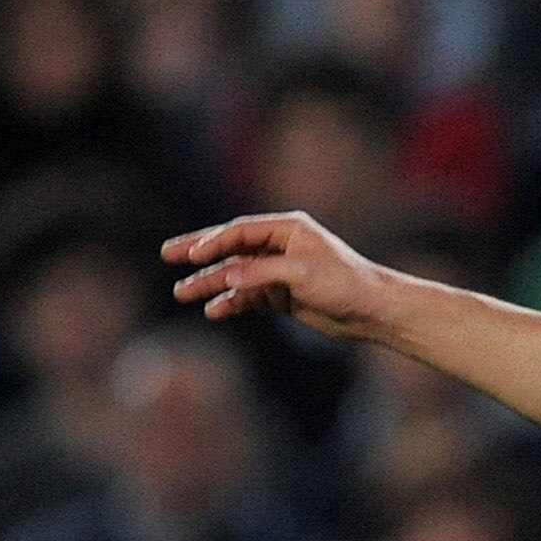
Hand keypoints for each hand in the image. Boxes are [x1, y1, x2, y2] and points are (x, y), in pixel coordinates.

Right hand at [163, 213, 391, 339]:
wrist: (372, 311)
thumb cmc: (344, 283)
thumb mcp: (301, 274)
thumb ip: (262, 273)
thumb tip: (226, 276)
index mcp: (287, 229)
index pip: (240, 232)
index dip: (213, 241)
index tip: (191, 254)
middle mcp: (280, 246)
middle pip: (231, 247)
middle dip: (199, 253)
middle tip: (167, 254)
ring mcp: (279, 271)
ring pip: (236, 275)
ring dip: (210, 284)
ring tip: (181, 293)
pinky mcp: (283, 295)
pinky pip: (249, 297)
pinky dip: (231, 304)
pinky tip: (213, 311)